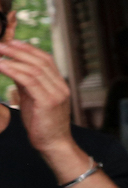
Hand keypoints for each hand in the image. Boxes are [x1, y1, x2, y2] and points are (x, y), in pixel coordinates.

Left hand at [0, 15, 80, 168]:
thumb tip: (12, 67)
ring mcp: (56, 94)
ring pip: (35, 69)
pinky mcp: (48, 102)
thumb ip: (26, 84)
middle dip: (19, 50)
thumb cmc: (42, 124)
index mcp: (59, 85)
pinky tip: (2, 66)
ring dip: (14, 59)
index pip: (46, 60)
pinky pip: (30, 81)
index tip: (11, 42)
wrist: (54, 145)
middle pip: (40, 61)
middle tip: (1, 45)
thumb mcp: (33, 99)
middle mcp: (60, 87)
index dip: (28, 49)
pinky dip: (14, 71)